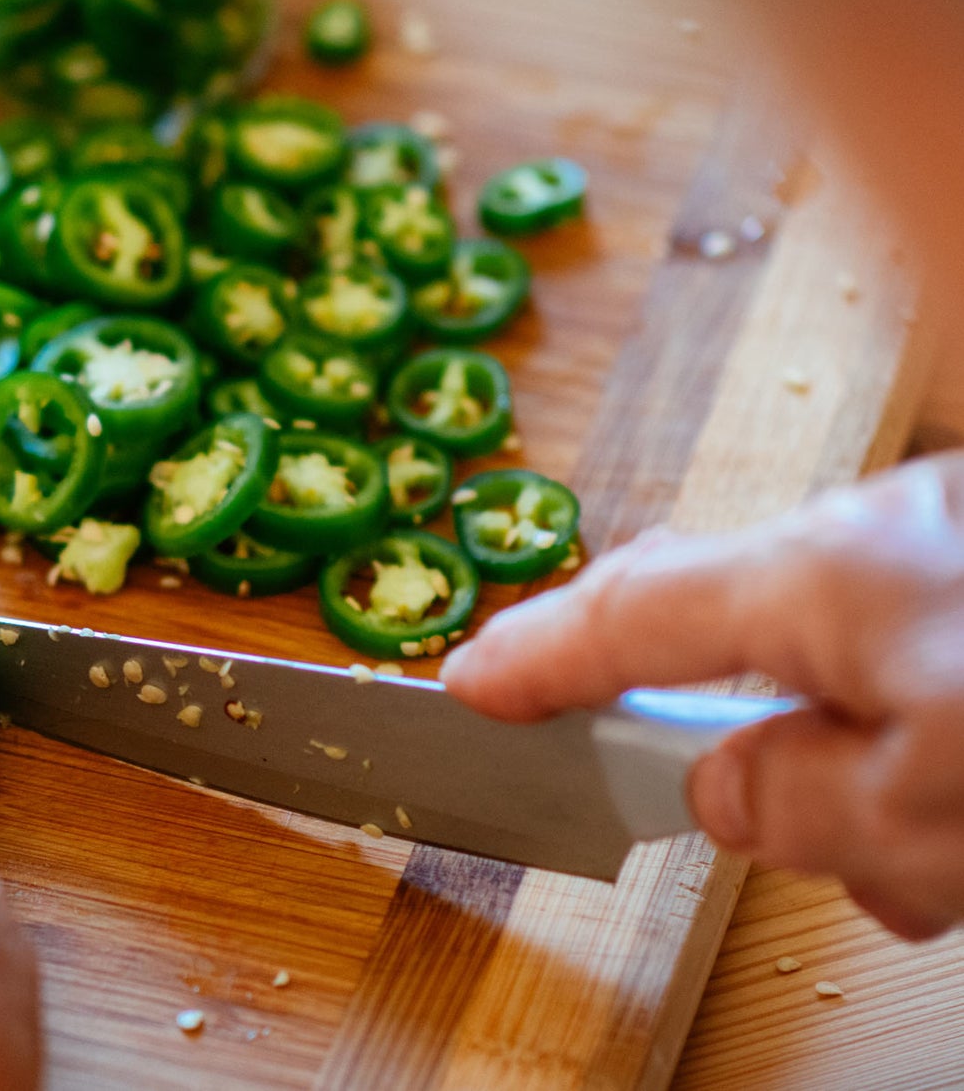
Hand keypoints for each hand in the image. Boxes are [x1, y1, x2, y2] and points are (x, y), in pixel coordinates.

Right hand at [442, 453, 963, 940]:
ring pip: (840, 651)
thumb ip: (793, 806)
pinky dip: (922, 724)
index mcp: (823, 577)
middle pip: (733, 629)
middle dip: (720, 730)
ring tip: (927, 858)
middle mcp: (873, 529)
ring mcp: (940, 530)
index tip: (470, 682)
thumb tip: (715, 790)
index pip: (624, 616)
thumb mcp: (933, 816)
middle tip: (718, 806)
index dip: (532, 655)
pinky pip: (911, 641)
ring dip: (858, 757)